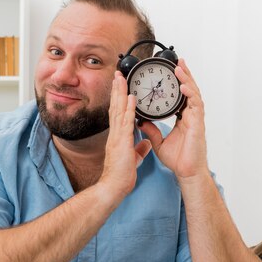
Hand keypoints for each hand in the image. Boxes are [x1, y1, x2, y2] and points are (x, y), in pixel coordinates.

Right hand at [99, 71, 151, 198]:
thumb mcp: (133, 159)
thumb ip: (139, 149)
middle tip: (118, 74)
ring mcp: (117, 136)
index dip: (119, 99)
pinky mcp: (121, 142)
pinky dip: (128, 108)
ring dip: (120, 93)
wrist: (114, 186)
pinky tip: (131, 97)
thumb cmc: (121, 175)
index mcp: (118, 137)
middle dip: (117, 90)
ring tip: (122, 78)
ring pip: (118, 110)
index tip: (121, 86)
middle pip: (116, 107)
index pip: (119, 114)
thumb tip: (147, 144)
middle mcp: (115, 133)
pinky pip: (126, 122)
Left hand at [138, 59, 207, 178]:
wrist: (186, 172)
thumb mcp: (159, 142)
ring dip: (187, 79)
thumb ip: (151, 130)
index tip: (171, 71)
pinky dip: (190, 94)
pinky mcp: (198, 124)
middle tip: (178, 61)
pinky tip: (184, 86)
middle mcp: (190, 116)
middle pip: (188, 90)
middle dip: (184, 75)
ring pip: (193, 93)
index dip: (177, 83)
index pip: (180, 96)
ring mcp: (196, 119)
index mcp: (183, 118)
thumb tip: (140, 120)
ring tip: (180, 67)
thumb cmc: (178, 159)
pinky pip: (195, 105)